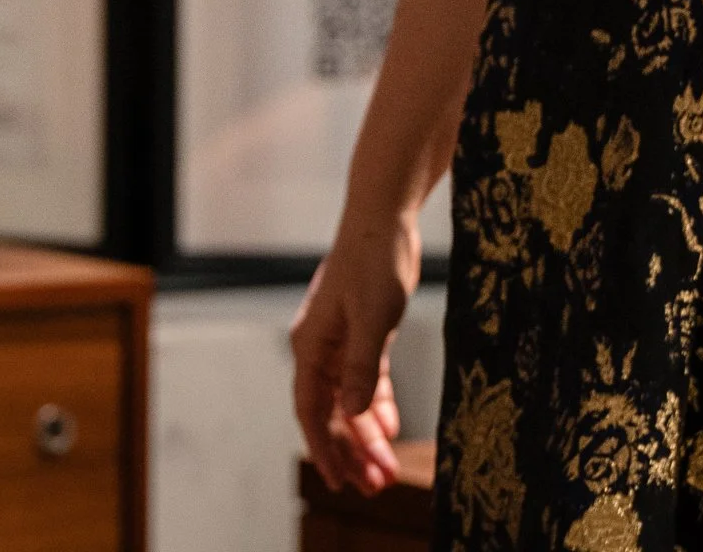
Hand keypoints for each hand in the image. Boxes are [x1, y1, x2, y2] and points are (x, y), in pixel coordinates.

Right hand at [290, 213, 419, 493]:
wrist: (383, 218)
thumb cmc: (373, 262)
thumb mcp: (372, 318)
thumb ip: (362, 366)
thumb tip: (356, 414)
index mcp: (310, 346)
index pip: (311, 410)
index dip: (324, 448)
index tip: (339, 481)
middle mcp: (319, 347)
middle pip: (331, 412)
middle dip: (352, 450)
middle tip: (374, 484)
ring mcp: (339, 340)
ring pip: (349, 399)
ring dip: (366, 433)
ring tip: (386, 467)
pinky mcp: (361, 332)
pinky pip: (365, 378)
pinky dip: (377, 403)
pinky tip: (391, 424)